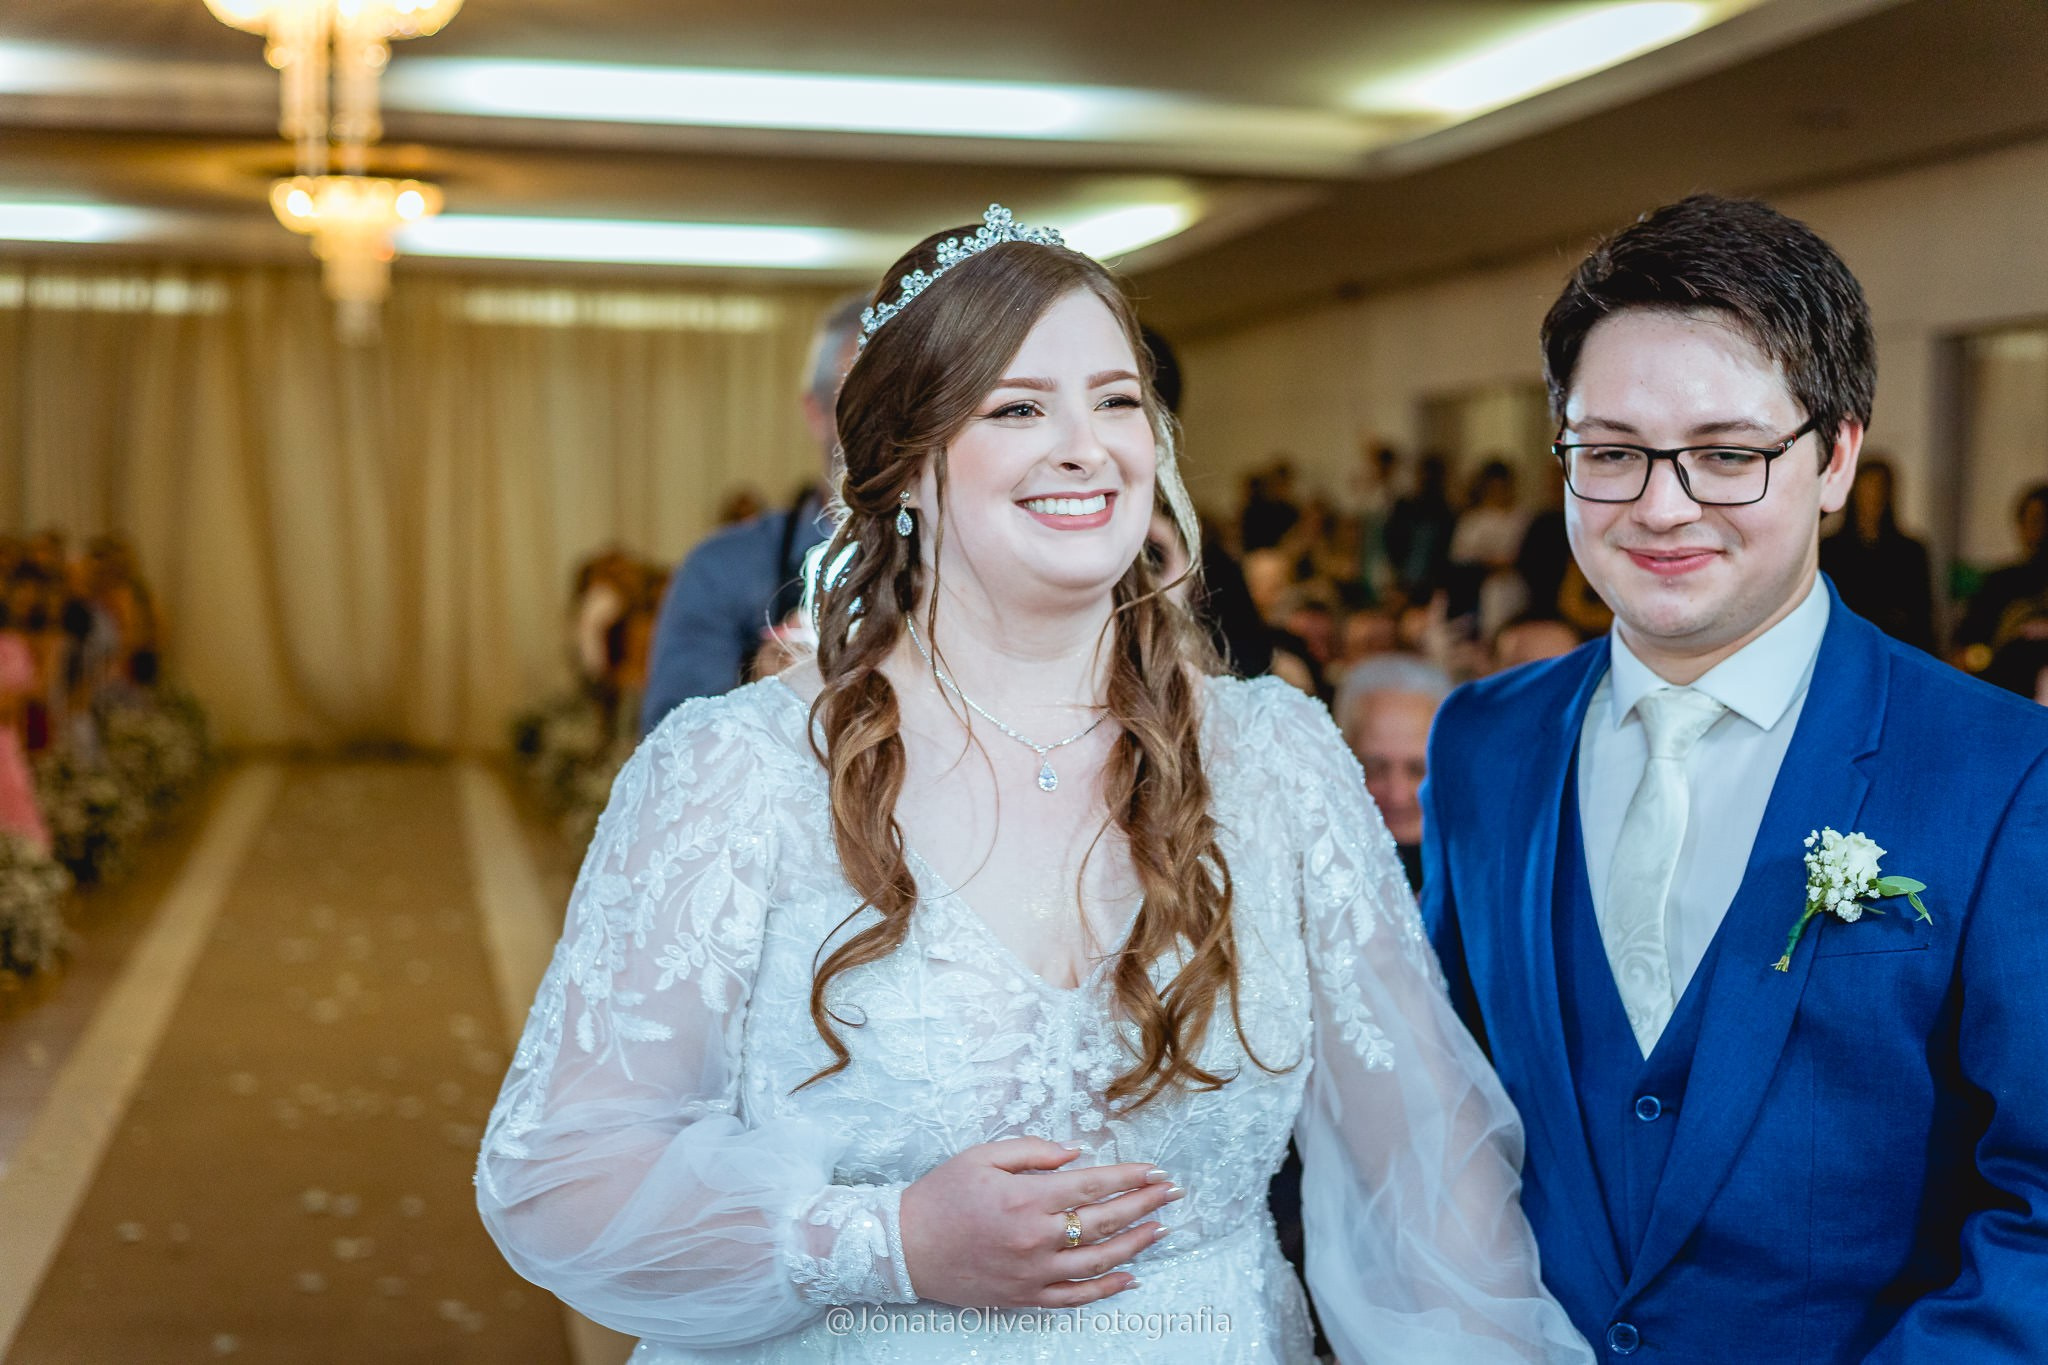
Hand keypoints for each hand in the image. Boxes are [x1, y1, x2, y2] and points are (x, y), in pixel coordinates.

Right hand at [899, 1139, 1181, 1308]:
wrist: (904, 1246)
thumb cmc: (941, 1195)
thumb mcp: (982, 1156)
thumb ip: (1033, 1151)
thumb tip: (1077, 1153)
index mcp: (1027, 1198)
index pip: (1093, 1185)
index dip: (1129, 1177)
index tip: (1155, 1171)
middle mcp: (1035, 1238)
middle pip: (1104, 1221)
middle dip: (1144, 1204)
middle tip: (1172, 1194)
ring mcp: (1032, 1272)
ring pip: (1098, 1261)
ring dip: (1135, 1244)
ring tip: (1160, 1229)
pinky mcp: (1024, 1296)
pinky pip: (1075, 1297)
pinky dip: (1107, 1288)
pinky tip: (1130, 1276)